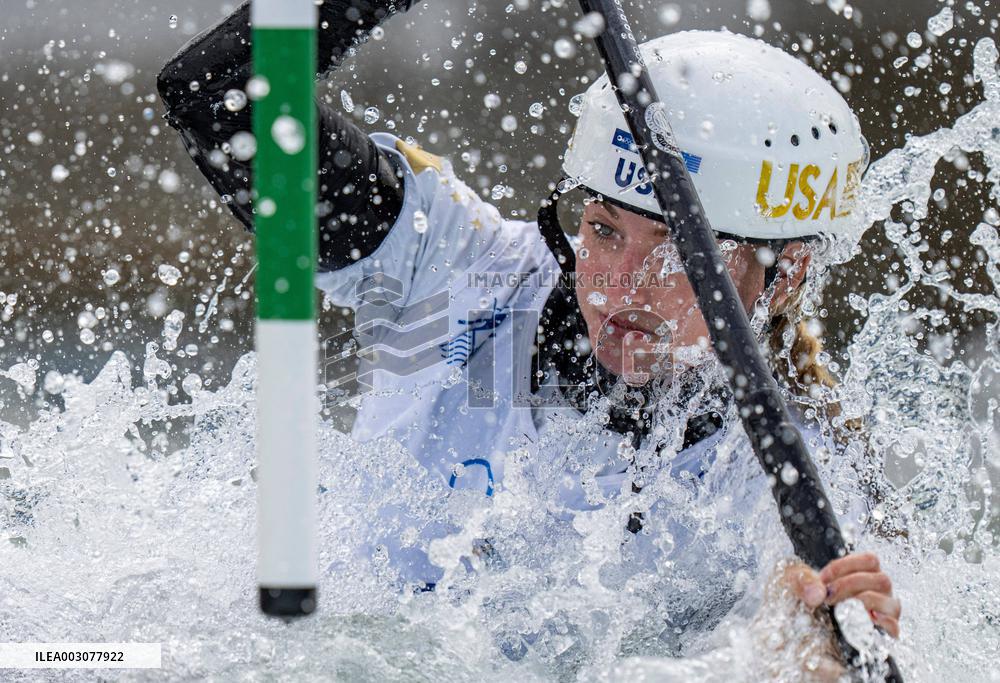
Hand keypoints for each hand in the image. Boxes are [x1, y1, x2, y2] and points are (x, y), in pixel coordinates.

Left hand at [784, 552, 901, 637]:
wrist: (795, 636)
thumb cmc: (799, 604)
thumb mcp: (792, 585)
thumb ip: (801, 580)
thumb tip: (818, 593)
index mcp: (861, 575)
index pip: (870, 560)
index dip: (847, 566)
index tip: (823, 579)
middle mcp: (876, 594)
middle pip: (882, 580)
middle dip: (852, 585)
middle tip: (829, 597)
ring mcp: (881, 616)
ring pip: (892, 604)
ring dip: (867, 602)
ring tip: (843, 609)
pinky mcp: (881, 638)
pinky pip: (895, 629)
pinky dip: (884, 624)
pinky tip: (866, 621)